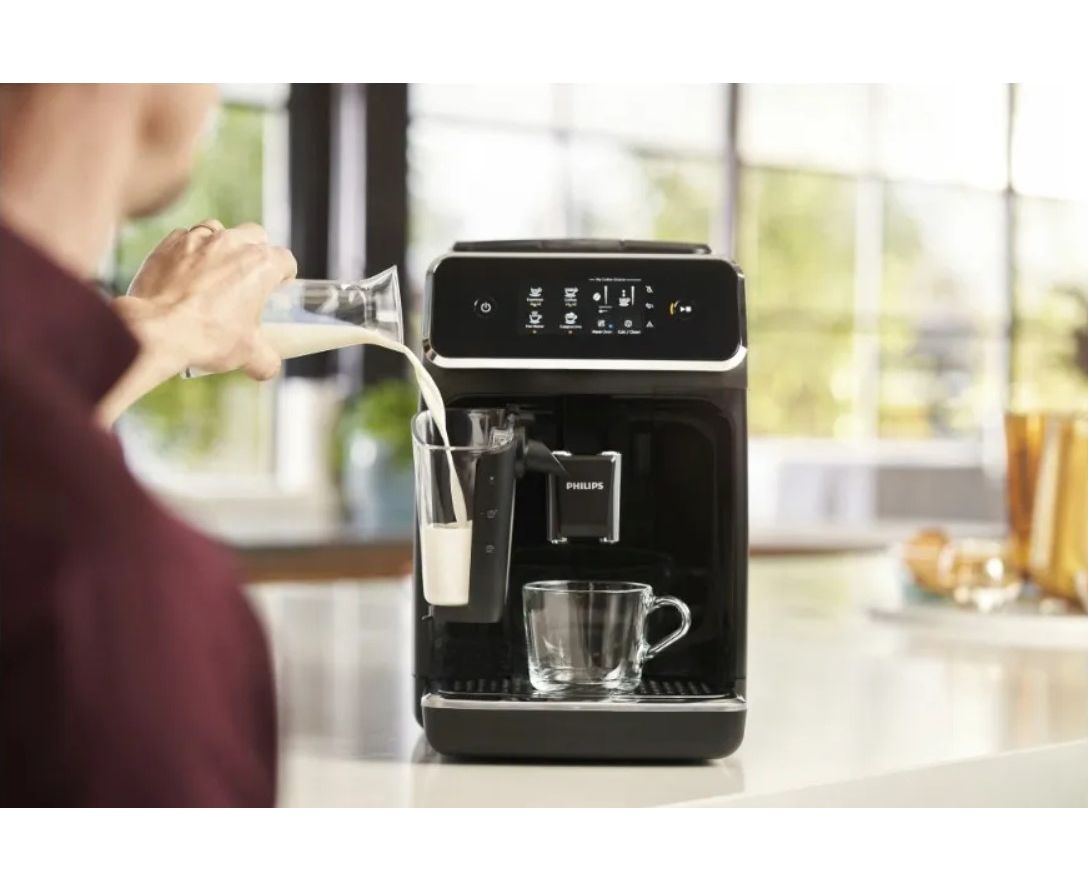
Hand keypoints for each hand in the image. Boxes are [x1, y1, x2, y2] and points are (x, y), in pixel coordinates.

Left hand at [98, 220, 296, 425]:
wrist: (155, 331)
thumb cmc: (207, 337)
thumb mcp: (248, 355)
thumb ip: (266, 360)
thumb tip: (268, 366)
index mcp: (261, 264)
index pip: (285, 260)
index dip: (284, 275)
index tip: (277, 288)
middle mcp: (232, 243)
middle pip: (255, 235)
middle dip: (256, 252)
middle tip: (247, 278)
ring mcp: (198, 239)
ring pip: (219, 231)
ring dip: (222, 247)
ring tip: (214, 272)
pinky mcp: (168, 243)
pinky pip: (185, 239)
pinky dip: (188, 252)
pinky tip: (184, 274)